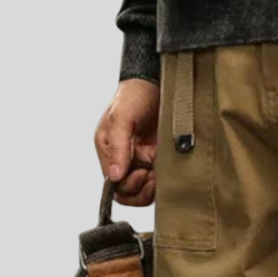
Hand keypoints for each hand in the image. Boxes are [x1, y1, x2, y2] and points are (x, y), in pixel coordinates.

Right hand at [94, 78, 159, 206]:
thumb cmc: (135, 96)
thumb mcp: (121, 118)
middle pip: (129, 193)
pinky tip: (168, 171)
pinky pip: (160, 183)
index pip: (114, 185)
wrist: (159, 83)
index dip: (127, 185)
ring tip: (159, 172)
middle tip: (151, 175)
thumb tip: (114, 176)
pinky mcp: (160, 163)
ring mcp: (143, 163)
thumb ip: (117, 147)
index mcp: (109, 152)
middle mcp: (125, 161)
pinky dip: (164, 182)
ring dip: (153, 188)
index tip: (140, 173)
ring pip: (145, 192)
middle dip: (140, 189)